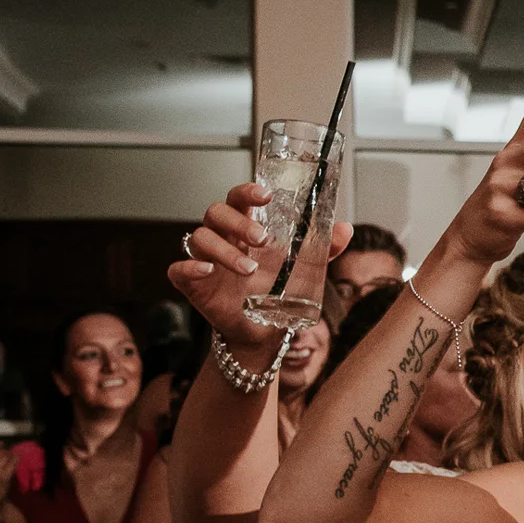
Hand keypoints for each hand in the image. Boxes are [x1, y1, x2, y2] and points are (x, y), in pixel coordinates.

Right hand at [170, 184, 355, 348]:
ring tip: (250, 269)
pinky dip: (190, 267)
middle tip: (263, 240)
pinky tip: (207, 270)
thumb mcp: (305, 270)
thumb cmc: (278, 290)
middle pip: (216, 212)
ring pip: (199, 238)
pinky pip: (178, 269)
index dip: (247, 191)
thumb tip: (345, 229)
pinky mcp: (192, 283)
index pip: (239, 198)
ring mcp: (204, 259)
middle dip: (238, 222)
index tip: (265, 196)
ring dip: (224, 250)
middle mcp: (222, 238)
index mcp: (245, 228)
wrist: (264, 330)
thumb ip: (323, 249)